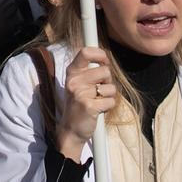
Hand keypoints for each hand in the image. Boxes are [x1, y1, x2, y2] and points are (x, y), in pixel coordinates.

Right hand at [56, 47, 116, 161]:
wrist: (70, 130)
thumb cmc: (78, 104)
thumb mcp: (78, 84)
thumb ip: (89, 71)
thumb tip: (105, 59)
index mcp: (72, 73)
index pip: (85, 52)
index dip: (100, 54)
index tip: (104, 61)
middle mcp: (74, 81)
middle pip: (105, 71)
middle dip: (108, 81)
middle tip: (100, 90)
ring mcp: (81, 94)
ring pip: (110, 87)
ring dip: (109, 96)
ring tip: (98, 101)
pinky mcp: (89, 107)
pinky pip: (111, 101)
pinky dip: (109, 106)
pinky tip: (99, 110)